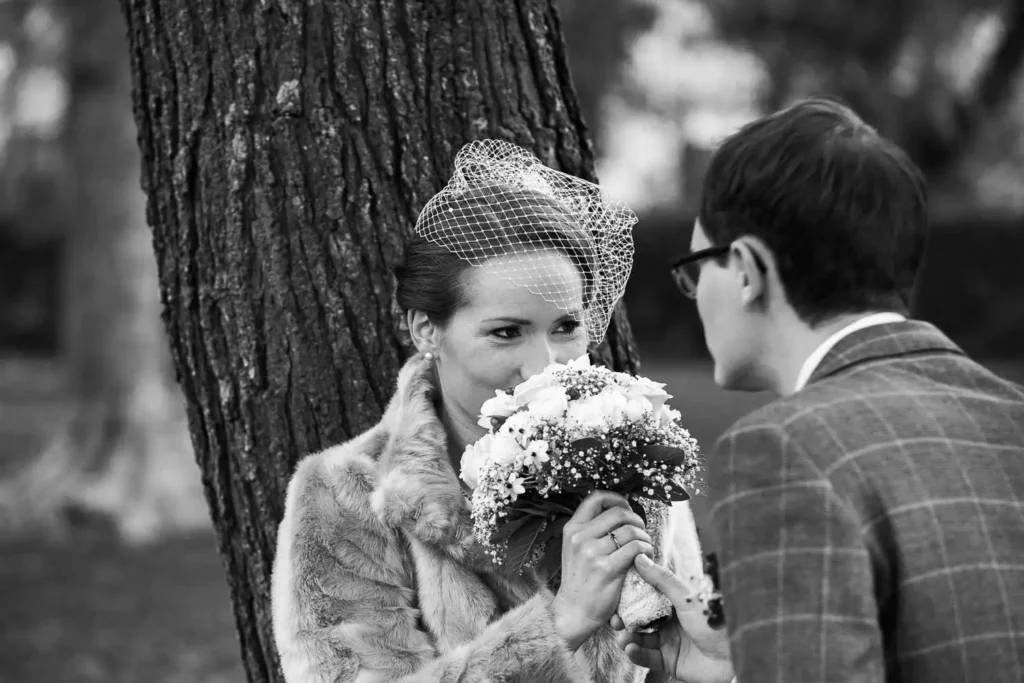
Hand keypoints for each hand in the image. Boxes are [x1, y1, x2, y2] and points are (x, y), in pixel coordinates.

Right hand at [552, 491, 652, 650]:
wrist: (574, 611)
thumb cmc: (580, 579)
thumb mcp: (575, 549)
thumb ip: (591, 530)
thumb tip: (620, 511)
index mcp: (572, 528)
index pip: (596, 498)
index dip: (617, 498)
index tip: (627, 508)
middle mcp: (580, 537)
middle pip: (618, 512)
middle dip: (636, 519)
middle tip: (641, 531)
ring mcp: (592, 553)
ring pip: (630, 530)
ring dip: (644, 537)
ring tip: (645, 547)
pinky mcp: (607, 569)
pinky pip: (635, 548)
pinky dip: (645, 550)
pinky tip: (645, 557)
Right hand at [611, 554, 733, 682]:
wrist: (734, 657)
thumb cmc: (716, 622)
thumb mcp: (687, 597)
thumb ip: (662, 579)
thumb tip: (641, 558)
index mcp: (675, 603)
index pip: (647, 597)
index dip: (630, 597)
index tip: (615, 594)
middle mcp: (671, 621)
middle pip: (640, 619)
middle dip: (625, 619)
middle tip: (613, 620)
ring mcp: (670, 642)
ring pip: (641, 639)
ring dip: (628, 638)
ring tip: (621, 637)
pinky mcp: (669, 662)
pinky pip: (647, 657)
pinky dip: (636, 653)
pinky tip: (630, 649)